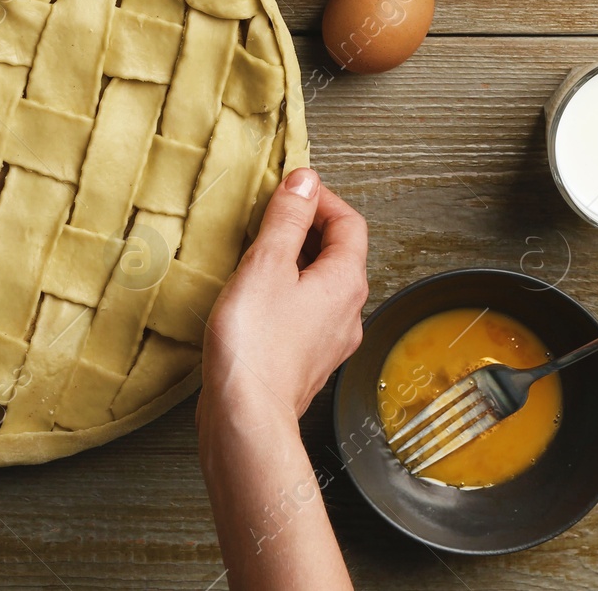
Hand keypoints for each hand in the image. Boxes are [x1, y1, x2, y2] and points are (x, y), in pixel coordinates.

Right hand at [199, 168, 368, 427]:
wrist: (246, 416)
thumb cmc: (254, 343)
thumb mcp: (265, 264)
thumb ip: (287, 219)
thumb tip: (305, 181)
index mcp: (346, 282)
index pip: (350, 222)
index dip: (321, 198)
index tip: (289, 188)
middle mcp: (349, 312)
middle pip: (339, 253)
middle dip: (306, 228)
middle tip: (268, 217)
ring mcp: (331, 340)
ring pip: (322, 284)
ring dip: (294, 261)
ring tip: (256, 254)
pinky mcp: (307, 360)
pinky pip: (306, 311)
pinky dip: (286, 292)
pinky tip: (254, 297)